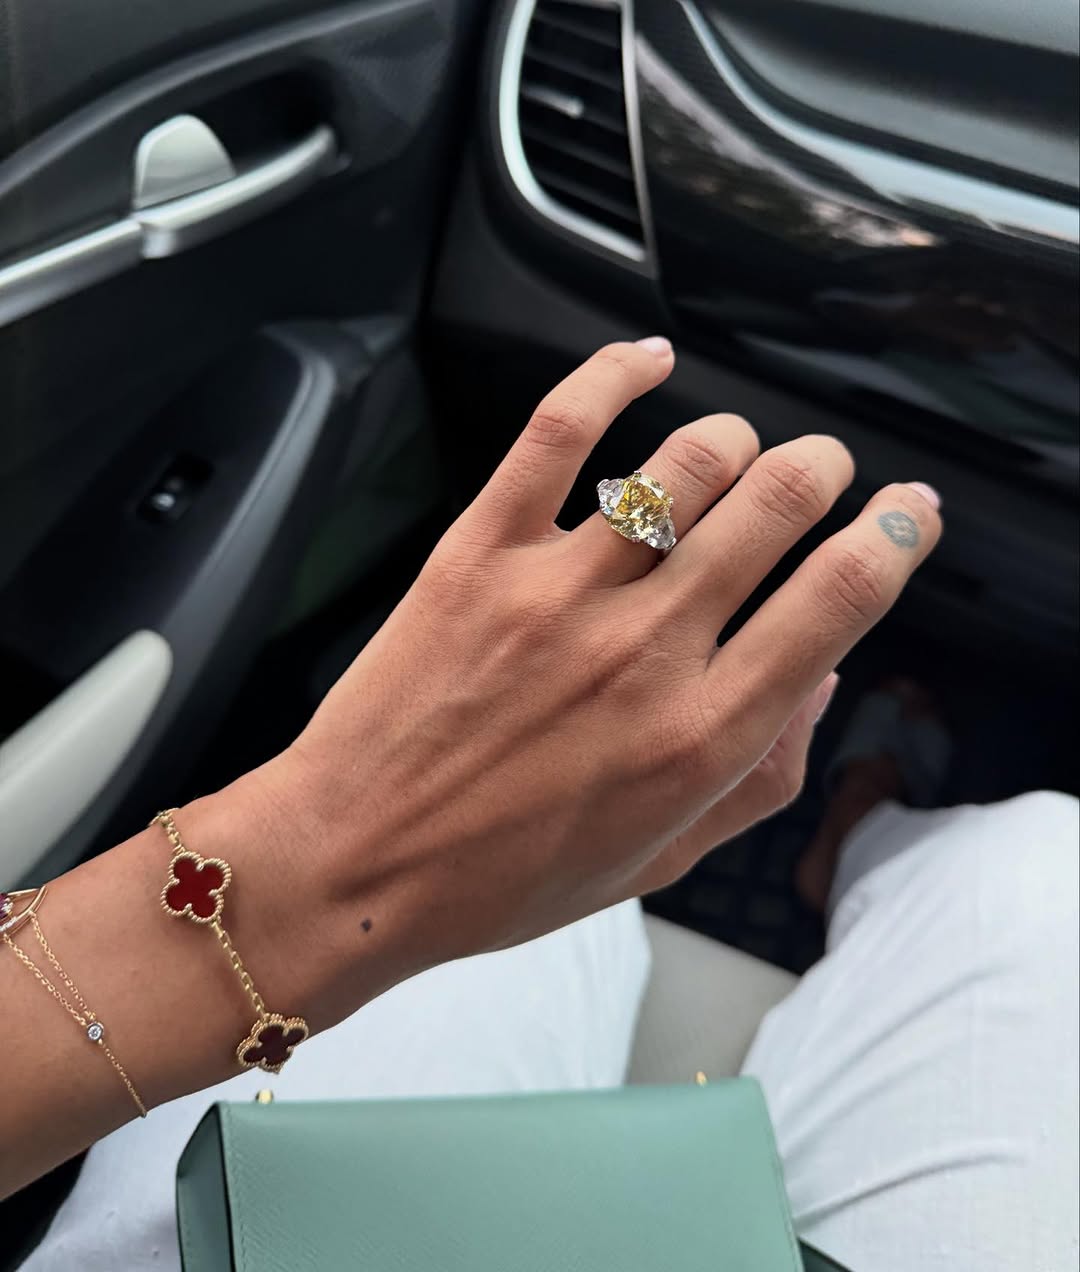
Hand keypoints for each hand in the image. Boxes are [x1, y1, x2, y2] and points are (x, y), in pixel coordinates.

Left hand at [254, 339, 939, 1019]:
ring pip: (685, 461)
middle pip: (777, 504)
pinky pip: (559, 431)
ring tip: (737, 450)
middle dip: (822, 469)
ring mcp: (558, 592)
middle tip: (821, 469)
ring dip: (735, 440)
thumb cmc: (507, 875)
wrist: (358, 862)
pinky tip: (647, 358)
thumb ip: (762, 773)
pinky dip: (612, 375)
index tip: (910, 512)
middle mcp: (643, 651)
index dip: (897, 537)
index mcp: (701, 734)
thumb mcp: (663, 857)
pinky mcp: (479, 553)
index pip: (841, 600)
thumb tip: (821, 676)